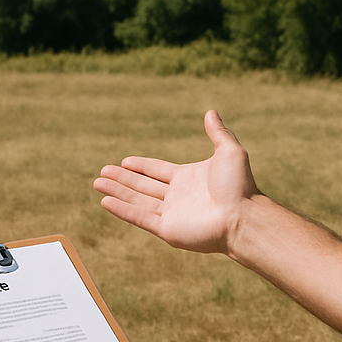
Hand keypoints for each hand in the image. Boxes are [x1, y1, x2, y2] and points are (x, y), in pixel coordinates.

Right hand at [94, 110, 258, 255]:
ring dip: (117, 192)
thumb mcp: (229, 152)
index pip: (157, 171)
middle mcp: (177, 196)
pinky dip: (122, 209)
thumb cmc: (239, 186)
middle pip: (142, 185)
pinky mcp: (168, 230)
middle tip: (102, 172)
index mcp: (188, 178)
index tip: (124, 162)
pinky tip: (106, 202)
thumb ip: (218, 133)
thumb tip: (211, 111)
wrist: (243, 217)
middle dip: (121, 179)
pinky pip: (139, 217)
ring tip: (97, 184)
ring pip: (137, 200)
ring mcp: (171, 214)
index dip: (141, 166)